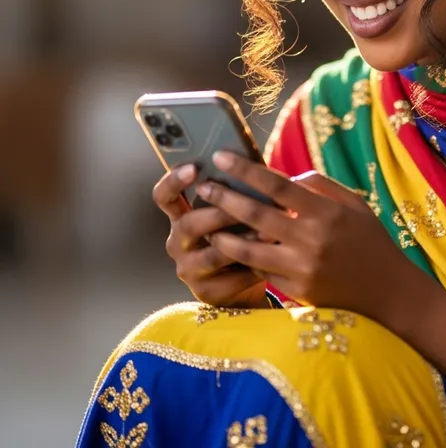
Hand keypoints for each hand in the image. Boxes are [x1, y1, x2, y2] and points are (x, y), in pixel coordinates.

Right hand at [152, 165, 268, 307]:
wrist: (244, 283)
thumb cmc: (241, 236)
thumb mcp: (233, 213)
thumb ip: (236, 192)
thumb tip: (254, 163)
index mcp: (181, 217)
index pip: (164, 196)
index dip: (174, 180)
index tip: (194, 167)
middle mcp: (178, 242)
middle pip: (189, 224)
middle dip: (220, 213)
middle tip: (246, 205)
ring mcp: (189, 269)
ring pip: (213, 253)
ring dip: (243, 240)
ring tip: (269, 231)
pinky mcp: (206, 291)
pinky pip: (230, 277)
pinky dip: (253, 265)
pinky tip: (271, 256)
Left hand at [195, 152, 412, 321]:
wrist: (388, 293)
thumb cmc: (370, 242)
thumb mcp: (354, 205)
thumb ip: (320, 186)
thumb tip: (287, 177)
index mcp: (327, 211)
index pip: (277, 184)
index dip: (245, 170)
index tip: (221, 156)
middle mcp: (312, 239)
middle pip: (256, 215)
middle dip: (224, 198)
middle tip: (203, 186)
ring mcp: (303, 268)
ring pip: (250, 250)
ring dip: (224, 234)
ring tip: (206, 222)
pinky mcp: (297, 291)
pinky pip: (262, 271)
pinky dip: (244, 258)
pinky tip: (230, 247)